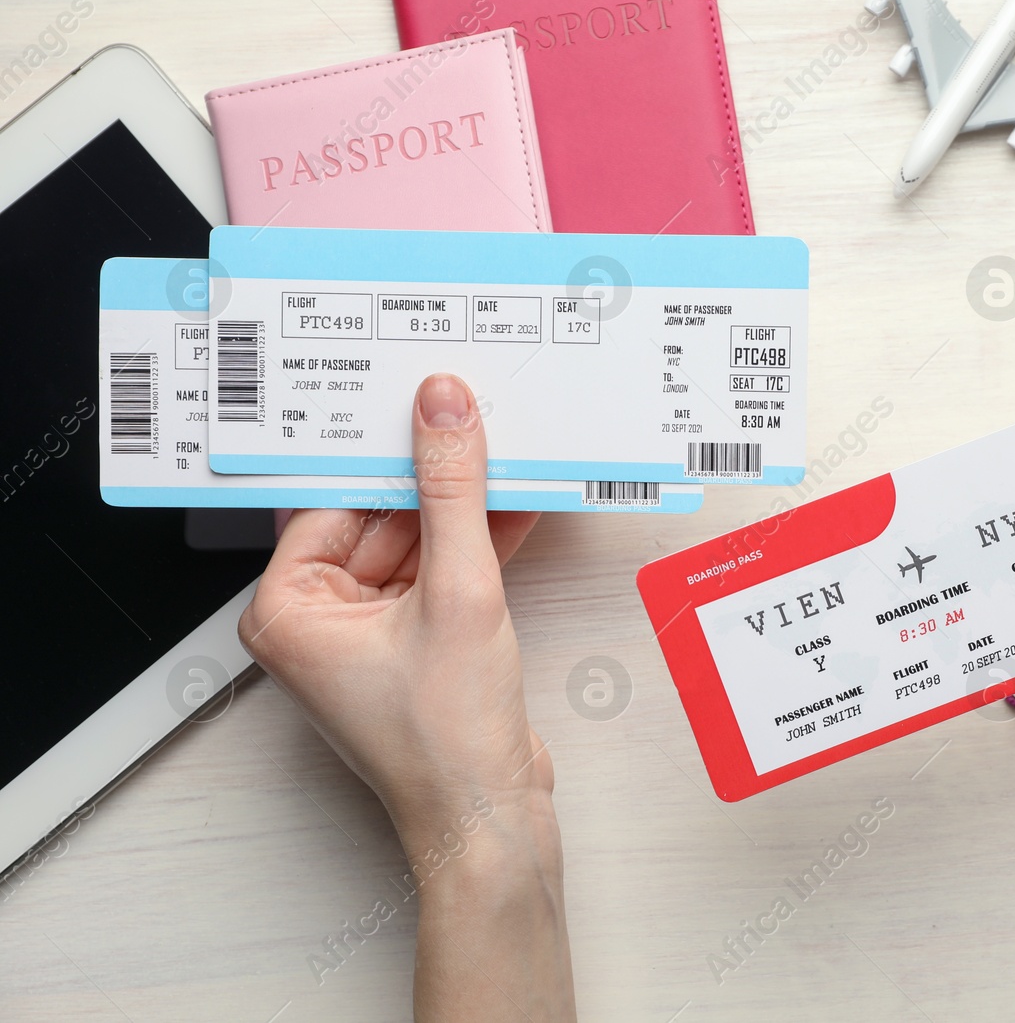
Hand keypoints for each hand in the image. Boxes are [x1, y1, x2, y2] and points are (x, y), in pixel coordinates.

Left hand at [239, 374, 574, 1021]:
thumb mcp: (458, 590)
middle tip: (475, 419)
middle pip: (379, 519)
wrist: (490, 818)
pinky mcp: (417, 646)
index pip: (335, 501)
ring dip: (465, 510)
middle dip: (433, 479)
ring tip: (509, 454)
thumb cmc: (445, 740)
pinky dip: (479, 547)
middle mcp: (319, 621)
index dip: (382, 452)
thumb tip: (443, 414)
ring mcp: (370, 636)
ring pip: (418, 545)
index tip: (417, 402)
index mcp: (290, 610)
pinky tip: (519, 506)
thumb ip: (454, 493)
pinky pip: (442, 574)